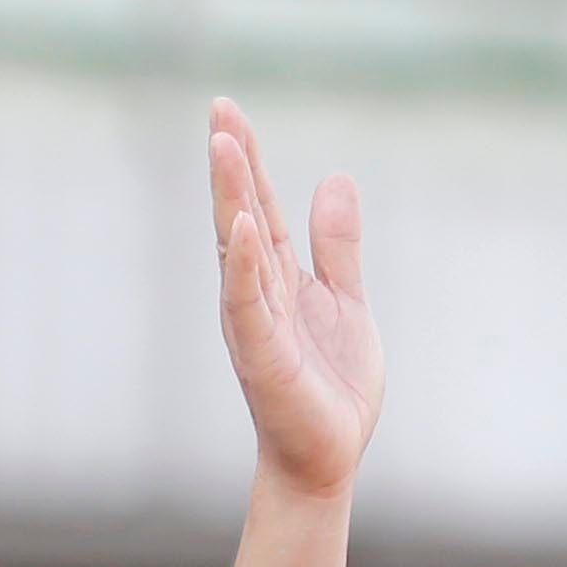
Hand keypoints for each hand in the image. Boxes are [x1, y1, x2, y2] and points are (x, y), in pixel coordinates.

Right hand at [209, 98, 381, 502]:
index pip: (257, 207)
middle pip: (239, 215)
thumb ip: (336, 246)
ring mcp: (254, 323)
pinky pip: (246, 304)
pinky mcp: (262, 357)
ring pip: (237, 249)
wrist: (328, 458)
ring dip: (229, 197)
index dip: (247, 159)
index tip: (230, 110)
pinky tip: (240, 226)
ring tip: (223, 145)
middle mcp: (255, 293)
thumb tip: (335, 178)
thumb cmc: (331, 386)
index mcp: (274, 278)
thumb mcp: (345, 300)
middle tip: (220, 108)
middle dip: (230, 163)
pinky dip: (241, 265)